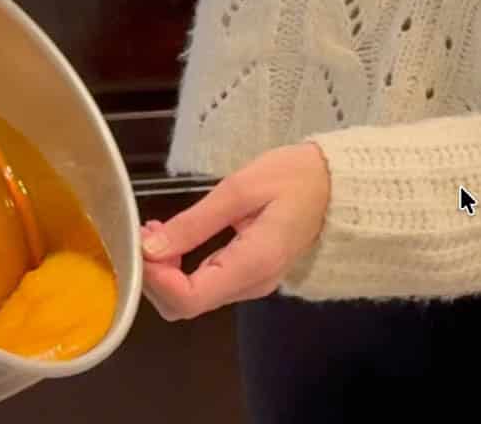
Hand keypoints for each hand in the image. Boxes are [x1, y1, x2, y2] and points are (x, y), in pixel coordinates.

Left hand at [140, 142, 330, 321]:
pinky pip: (207, 283)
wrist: (339, 183)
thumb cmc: (295, 177)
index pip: (188, 299)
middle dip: (155, 273)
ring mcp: (252, 283)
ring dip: (166, 268)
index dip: (154, 279)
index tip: (141, 244)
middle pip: (185, 304)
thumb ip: (196, 222)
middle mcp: (251, 285)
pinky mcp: (251, 274)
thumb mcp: (241, 188)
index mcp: (252, 265)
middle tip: (146, 232)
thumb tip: (150, 249)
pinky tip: (175, 237)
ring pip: (193, 296)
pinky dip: (182, 266)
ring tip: (156, 229)